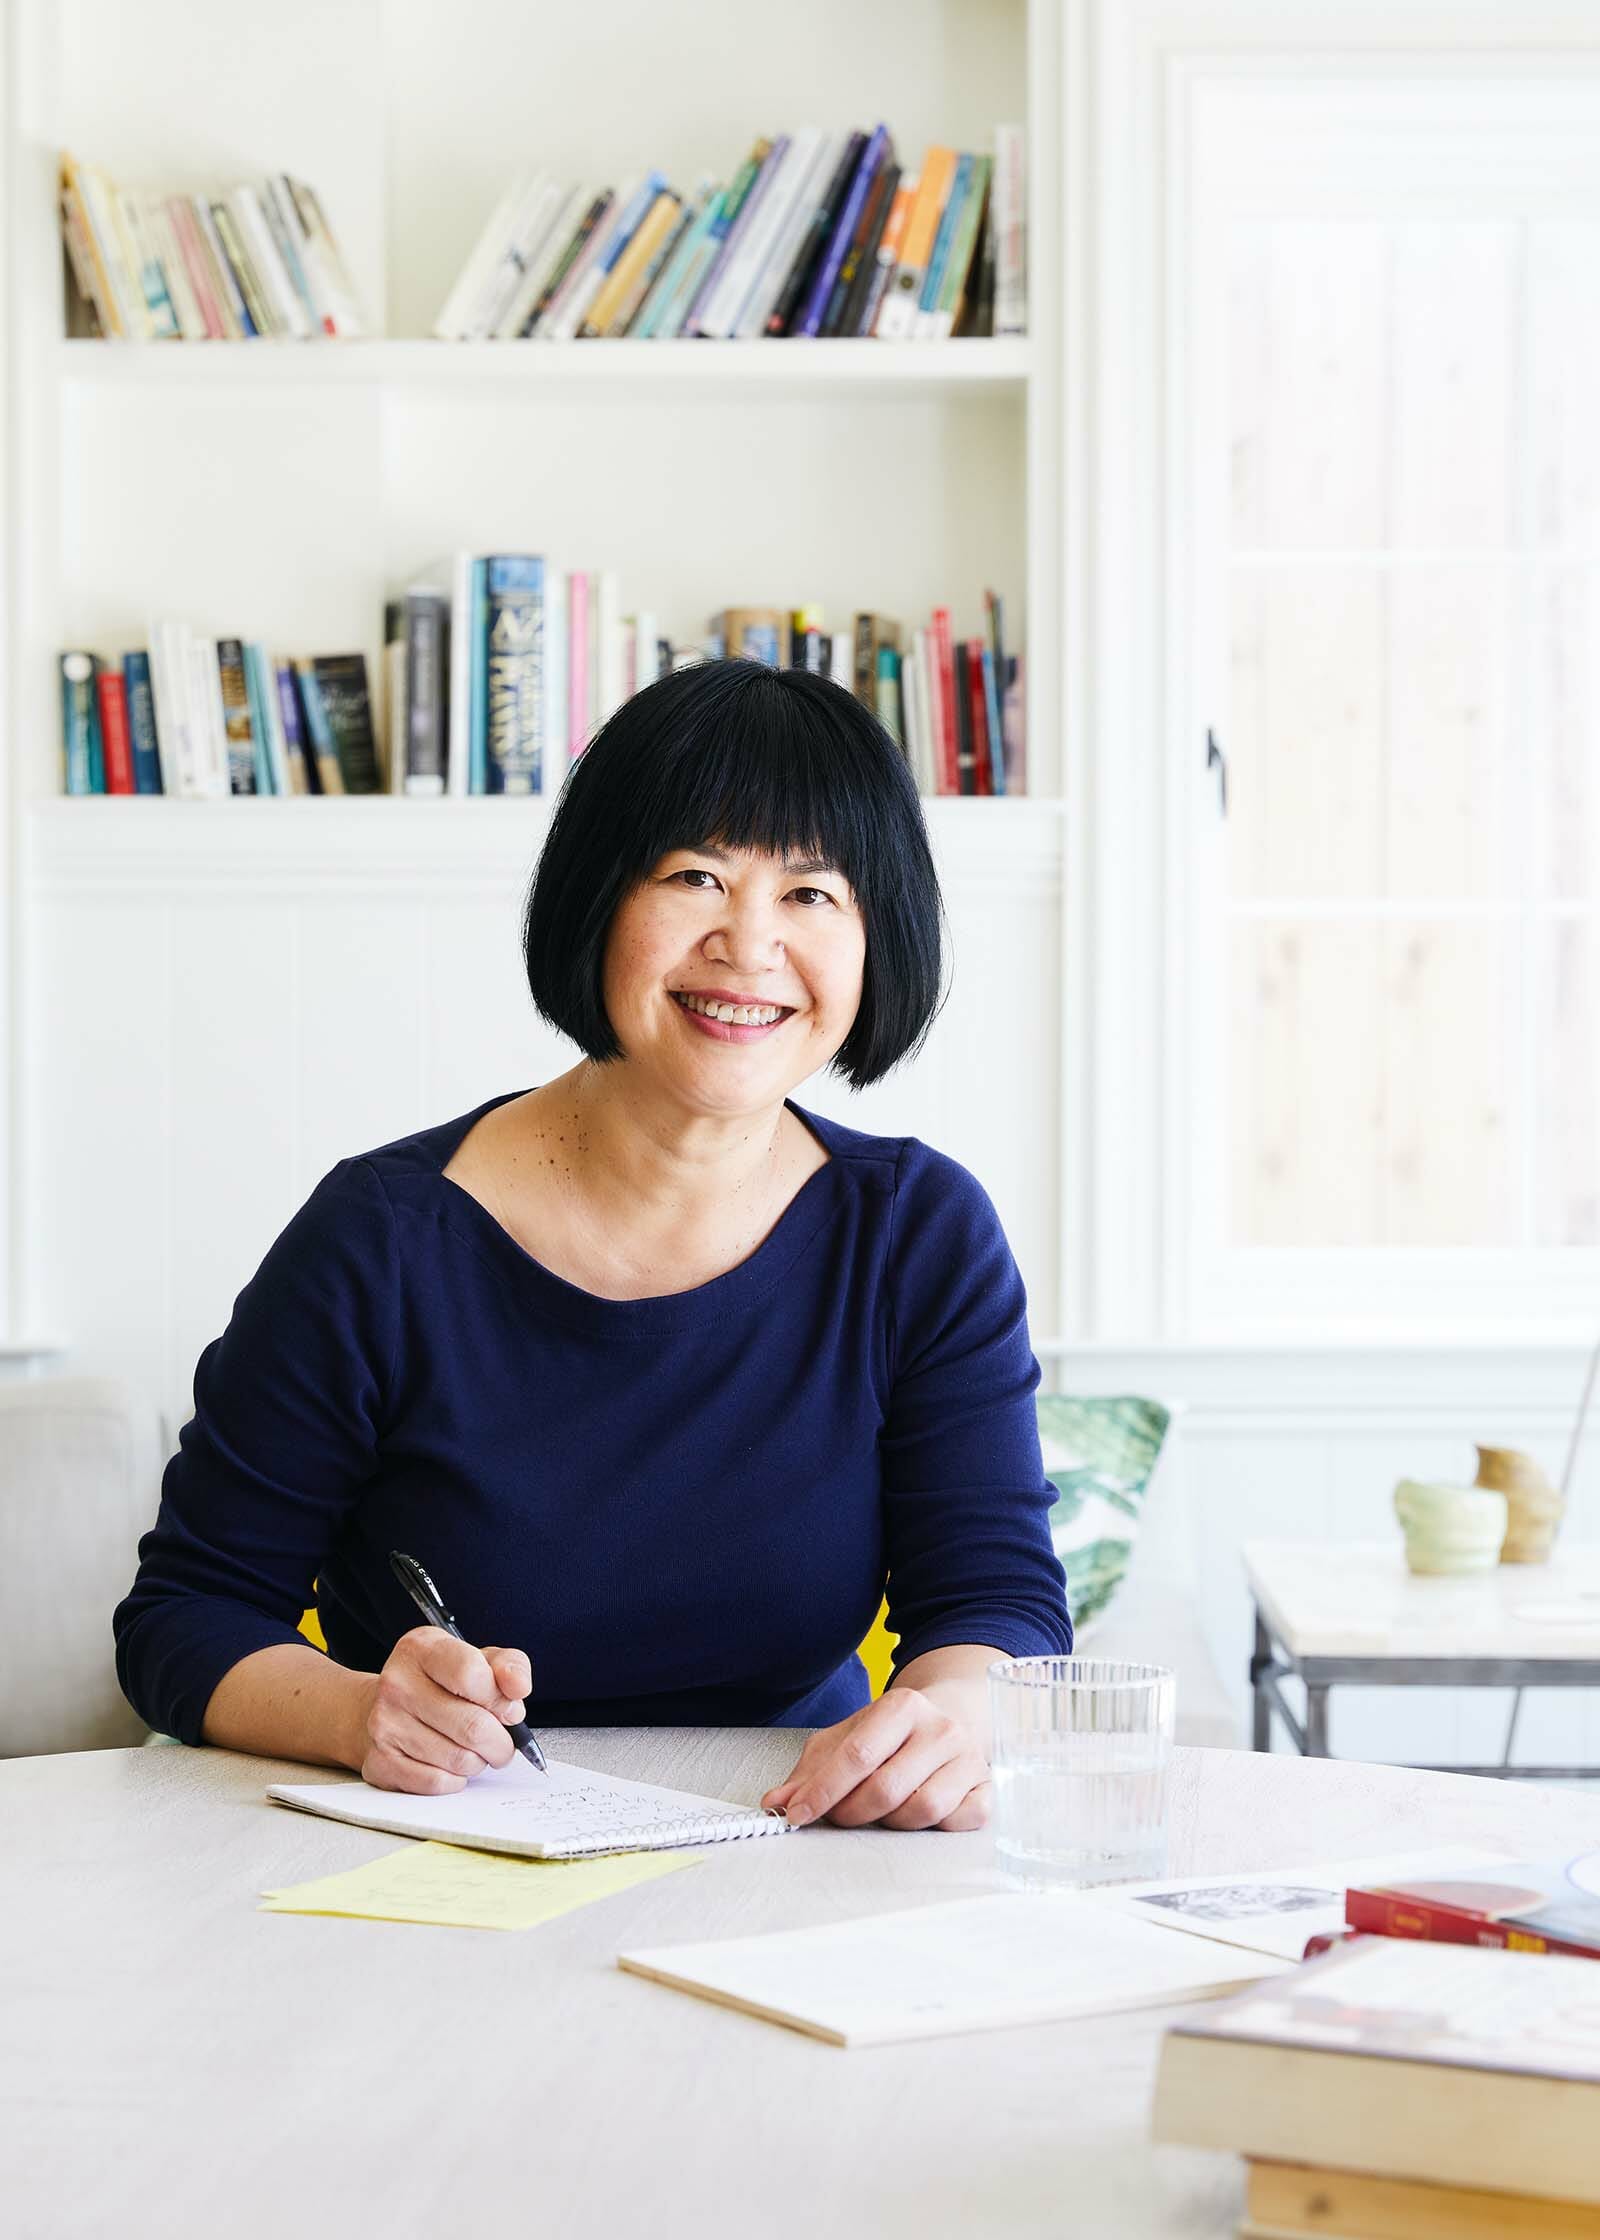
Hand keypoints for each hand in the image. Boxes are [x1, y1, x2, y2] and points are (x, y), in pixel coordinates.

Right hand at [355, 1627, 531, 1793]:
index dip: (501, 1699)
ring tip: (473, 1750)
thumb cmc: (439, 1684)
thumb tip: (518, 1687)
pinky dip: (456, 1780)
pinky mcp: (380, 1762)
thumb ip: (508, 1666)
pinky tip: (450, 1764)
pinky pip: (437, 1783)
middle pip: (472, 1726)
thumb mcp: (478, 1659)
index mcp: (421, 1648)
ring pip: (459, 1760)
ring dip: (478, 1761)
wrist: (383, 1708)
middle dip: (500, 1742)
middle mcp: (396, 1683)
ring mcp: (384, 1724)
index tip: (510, 1709)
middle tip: (501, 1742)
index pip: (470, 1674)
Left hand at [760, 1688, 990, 1831]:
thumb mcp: (847, 1737)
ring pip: (923, 1810)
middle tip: (839, 1815)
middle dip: (852, 1812)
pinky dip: (934, 1829)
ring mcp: (969, 1758)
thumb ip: (811, 1770)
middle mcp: (940, 1728)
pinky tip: (919, 1814)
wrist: (951, 1716)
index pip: (857, 1755)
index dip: (823, 1790)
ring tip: (881, 1810)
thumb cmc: (892, 1734)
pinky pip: (959, 1821)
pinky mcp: (986, 1787)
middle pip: (887, 1788)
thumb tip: (777, 1802)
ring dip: (891, 1822)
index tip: (798, 1814)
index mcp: (902, 1705)